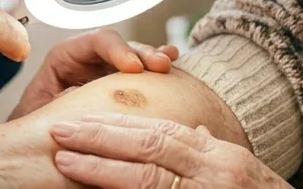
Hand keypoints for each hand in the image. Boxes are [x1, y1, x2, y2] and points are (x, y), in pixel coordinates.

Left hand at [9, 29, 177, 119]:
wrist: (34, 142)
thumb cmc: (32, 124)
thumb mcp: (38, 111)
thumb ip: (58, 101)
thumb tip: (82, 97)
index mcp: (65, 57)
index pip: (95, 41)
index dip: (116, 49)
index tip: (132, 68)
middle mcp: (89, 59)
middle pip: (120, 46)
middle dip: (142, 53)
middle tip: (159, 65)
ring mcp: (106, 71)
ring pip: (135, 57)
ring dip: (153, 59)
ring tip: (168, 62)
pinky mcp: (119, 86)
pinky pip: (141, 73)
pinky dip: (156, 68)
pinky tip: (173, 61)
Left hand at [49, 114, 290, 188]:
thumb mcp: (240, 170)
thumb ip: (210, 152)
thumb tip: (194, 131)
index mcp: (218, 158)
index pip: (161, 132)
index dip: (119, 126)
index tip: (83, 120)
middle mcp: (213, 176)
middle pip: (149, 150)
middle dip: (101, 140)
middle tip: (61, 133)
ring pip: (146, 181)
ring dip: (102, 172)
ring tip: (65, 161)